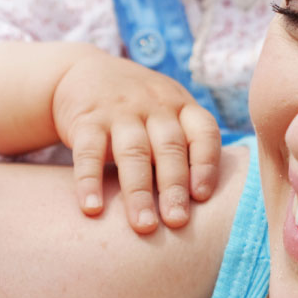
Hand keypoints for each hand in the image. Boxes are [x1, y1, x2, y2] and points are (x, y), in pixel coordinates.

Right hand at [51, 53, 221, 232]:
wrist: (85, 72)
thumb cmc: (141, 108)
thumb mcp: (169, 112)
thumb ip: (187, 145)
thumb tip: (212, 201)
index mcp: (182, 106)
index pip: (204, 132)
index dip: (206, 163)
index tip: (203, 196)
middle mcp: (156, 106)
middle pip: (170, 147)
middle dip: (174, 187)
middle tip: (177, 222)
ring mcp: (120, 111)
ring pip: (133, 152)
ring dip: (139, 192)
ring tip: (143, 226)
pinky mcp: (87, 119)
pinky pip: (88, 152)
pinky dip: (89, 181)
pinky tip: (92, 209)